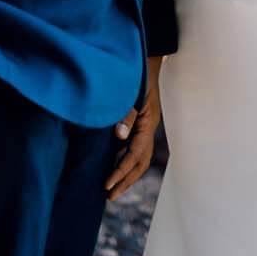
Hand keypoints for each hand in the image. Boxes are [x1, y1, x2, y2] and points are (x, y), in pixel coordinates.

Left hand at [106, 57, 162, 199]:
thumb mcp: (134, 92)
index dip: (121, 171)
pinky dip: (125, 160)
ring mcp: (146, 127)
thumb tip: (120, 136)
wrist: (147, 60)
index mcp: (149, 123)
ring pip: (139, 158)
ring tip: (111, 188)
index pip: (135, 154)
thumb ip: (127, 114)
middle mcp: (149, 128)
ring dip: (126, 174)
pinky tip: (113, 165)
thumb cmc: (139, 73)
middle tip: (109, 196)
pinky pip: (133, 148)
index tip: (107, 185)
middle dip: (126, 180)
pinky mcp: (140, 124)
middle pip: (140, 162)